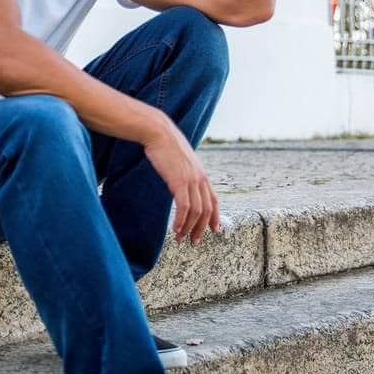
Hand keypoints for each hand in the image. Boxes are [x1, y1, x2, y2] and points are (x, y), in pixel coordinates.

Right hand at [142, 115, 220, 247]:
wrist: (158, 132)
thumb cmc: (165, 145)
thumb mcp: (180, 160)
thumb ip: (185, 172)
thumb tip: (180, 180)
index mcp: (202, 174)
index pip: (214, 200)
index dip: (215, 218)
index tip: (215, 231)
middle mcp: (200, 178)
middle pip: (207, 210)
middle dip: (202, 229)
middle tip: (194, 242)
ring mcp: (191, 180)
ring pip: (196, 212)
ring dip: (189, 228)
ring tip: (181, 239)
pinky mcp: (179, 181)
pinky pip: (184, 207)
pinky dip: (181, 220)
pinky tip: (176, 229)